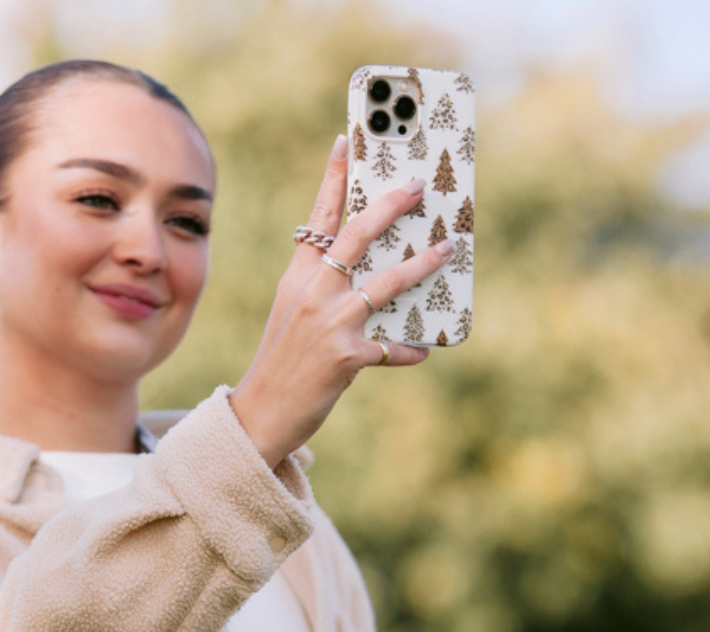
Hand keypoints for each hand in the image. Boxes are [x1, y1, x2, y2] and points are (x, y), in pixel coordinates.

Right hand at [229, 136, 453, 467]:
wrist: (260, 413)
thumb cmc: (282, 362)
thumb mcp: (294, 315)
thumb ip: (324, 291)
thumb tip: (374, 279)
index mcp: (297, 278)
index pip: (318, 218)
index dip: (334, 178)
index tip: (347, 140)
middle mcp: (314, 292)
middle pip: (358, 235)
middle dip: (391, 205)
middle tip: (417, 185)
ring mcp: (331, 322)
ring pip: (387, 282)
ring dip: (422, 264)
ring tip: (448, 248)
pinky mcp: (347, 356)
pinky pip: (392, 347)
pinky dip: (409, 350)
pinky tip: (424, 350)